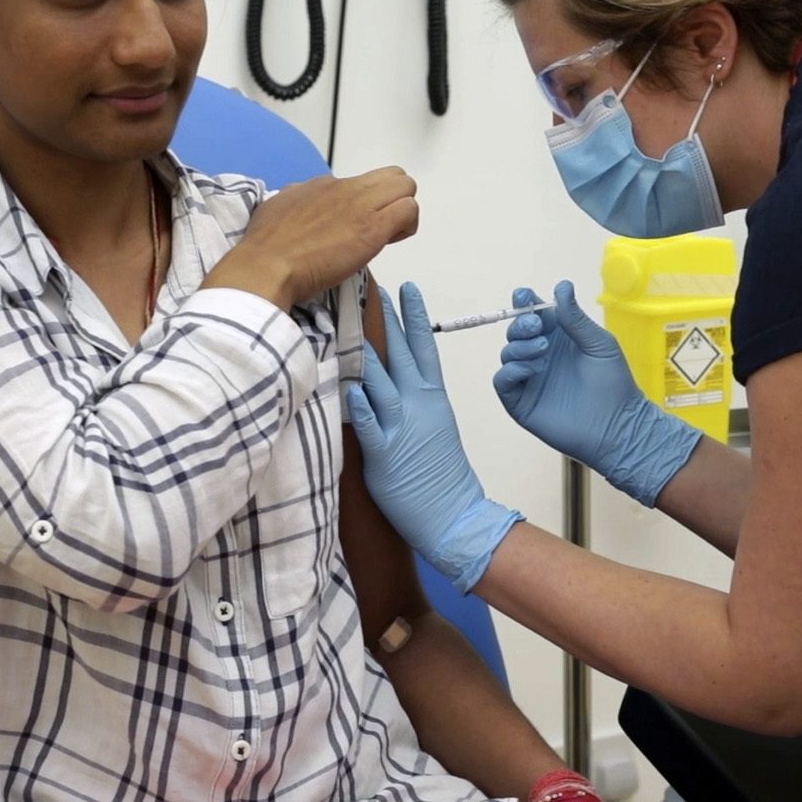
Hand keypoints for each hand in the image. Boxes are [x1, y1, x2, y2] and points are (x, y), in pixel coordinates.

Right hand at [206, 169, 418, 308]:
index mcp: (324, 185)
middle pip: (393, 176)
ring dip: (403, 213)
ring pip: (406, 188)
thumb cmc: (266, 246)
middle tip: (383, 227)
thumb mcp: (278, 206)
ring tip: (387, 237)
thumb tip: (301, 199)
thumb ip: (297, 200)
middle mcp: (346, 188)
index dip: (367, 203)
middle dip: (395, 199)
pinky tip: (388, 243)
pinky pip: (408, 211)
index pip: (362, 182)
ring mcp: (361, 205)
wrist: (267, 265)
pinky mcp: (373, 228)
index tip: (357, 225)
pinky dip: (406, 227)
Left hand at [347, 283, 519, 590]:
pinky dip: (361, 405)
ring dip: (367, 354)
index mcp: (433, 398)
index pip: (424, 347)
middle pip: (402, 354)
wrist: (453, 513)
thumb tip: (385, 381)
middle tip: (376, 289)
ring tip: (351, 324)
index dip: (415, 316)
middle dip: (388, 320)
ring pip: (381, 381)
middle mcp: (419, 405)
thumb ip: (412, 402)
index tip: (409, 288)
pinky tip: (349, 386)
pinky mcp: (385, 454)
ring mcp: (402, 428)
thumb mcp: (433, 427)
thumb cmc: (440, 474)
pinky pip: (370, 424)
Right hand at [492, 281, 701, 507]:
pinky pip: (503, 380)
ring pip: (507, 352)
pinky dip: (512, 370)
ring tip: (543, 350)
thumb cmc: (613, 383)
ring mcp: (529, 378)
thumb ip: (575, 318)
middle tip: (537, 327)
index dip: (524, 302)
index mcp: (558, 337)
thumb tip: (561, 285)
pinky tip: (533, 369)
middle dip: (521, 323)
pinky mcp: (521, 402)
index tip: (524, 296)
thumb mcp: (598, 343)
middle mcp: (539, 355)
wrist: (617, 425)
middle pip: (515, 330)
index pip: (533, 313)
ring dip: (520, 346)